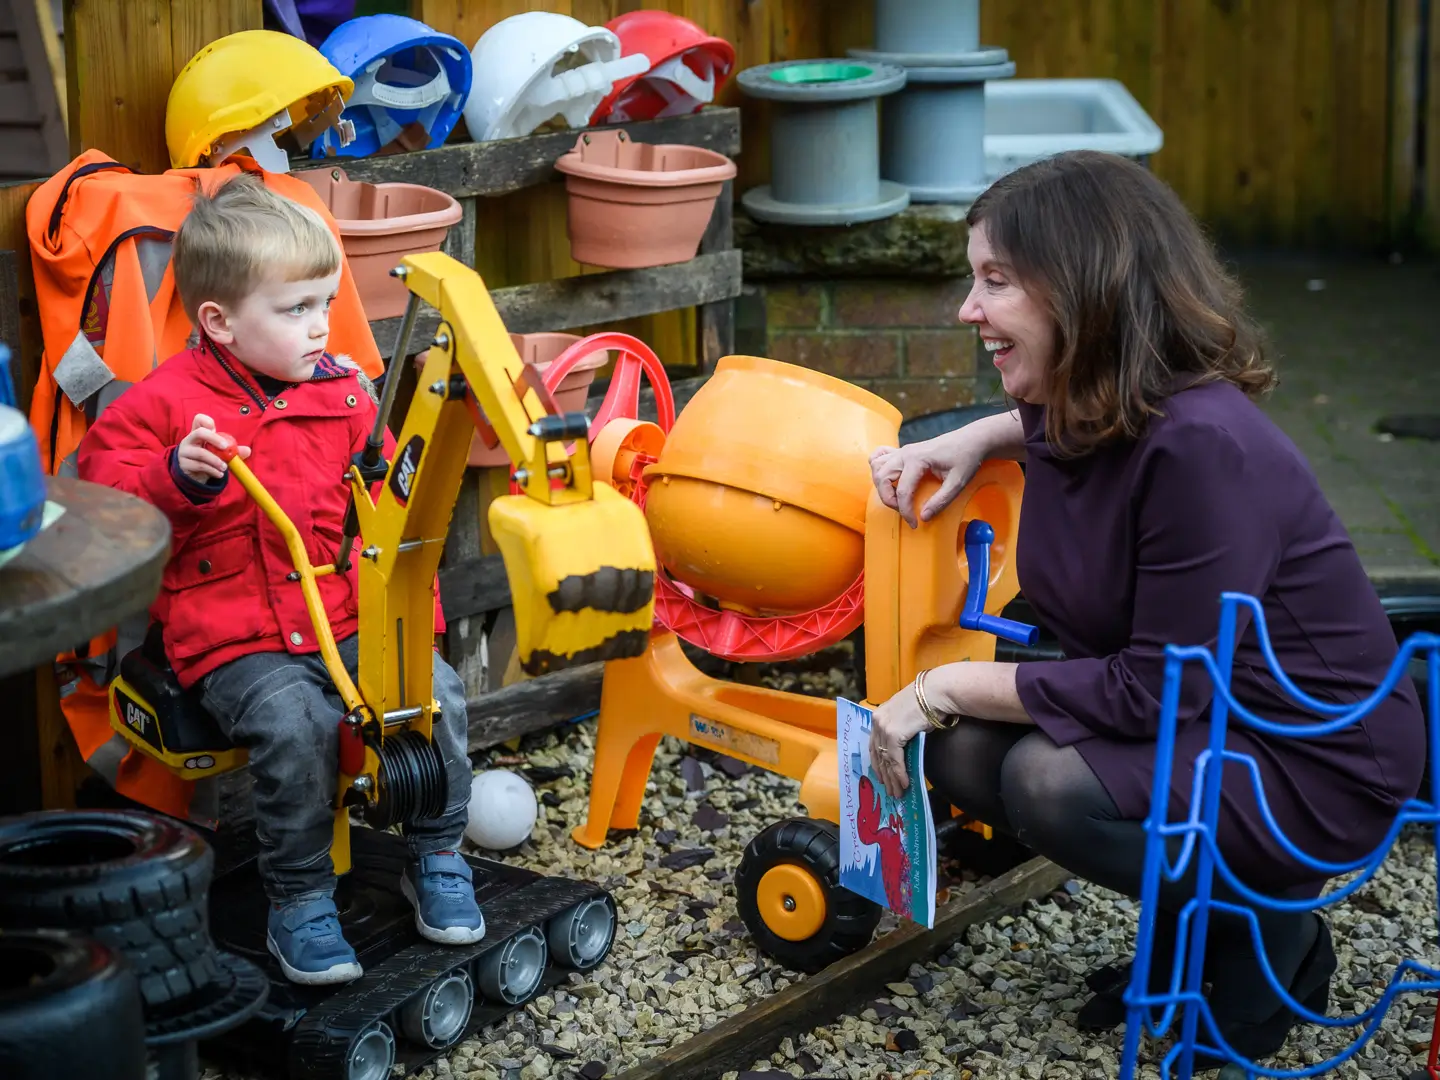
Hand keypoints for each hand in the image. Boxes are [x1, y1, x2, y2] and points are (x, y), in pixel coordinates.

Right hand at [176, 414, 247, 481]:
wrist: (194, 475)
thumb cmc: (209, 459)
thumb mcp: (220, 453)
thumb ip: (232, 450)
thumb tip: (247, 450)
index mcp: (198, 433)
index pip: (199, 419)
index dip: (207, 421)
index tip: (215, 429)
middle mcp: (190, 440)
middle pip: (200, 433)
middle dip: (214, 438)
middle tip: (226, 447)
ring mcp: (185, 452)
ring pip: (201, 453)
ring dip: (216, 461)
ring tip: (225, 467)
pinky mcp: (184, 464)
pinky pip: (200, 466)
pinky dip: (213, 470)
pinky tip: (219, 474)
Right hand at [868, 428, 986, 528]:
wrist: (972, 439)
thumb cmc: (966, 457)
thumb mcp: (958, 482)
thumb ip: (941, 501)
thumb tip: (924, 516)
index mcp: (917, 460)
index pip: (902, 491)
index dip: (906, 511)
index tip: (915, 523)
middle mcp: (905, 453)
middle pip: (882, 478)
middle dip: (889, 499)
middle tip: (904, 510)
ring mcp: (903, 450)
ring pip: (877, 467)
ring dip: (881, 485)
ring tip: (896, 497)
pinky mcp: (904, 451)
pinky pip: (880, 456)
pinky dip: (878, 467)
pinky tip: (887, 478)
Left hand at [868, 681, 933, 799]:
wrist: (935, 692)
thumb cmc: (928, 702)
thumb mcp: (909, 718)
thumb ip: (902, 733)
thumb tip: (905, 749)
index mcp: (879, 716)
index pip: (874, 744)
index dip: (878, 762)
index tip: (881, 777)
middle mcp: (877, 722)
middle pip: (878, 754)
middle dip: (884, 775)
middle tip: (889, 790)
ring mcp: (883, 728)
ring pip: (886, 760)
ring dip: (892, 779)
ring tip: (897, 793)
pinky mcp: (893, 734)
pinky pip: (895, 760)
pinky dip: (900, 773)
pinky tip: (904, 783)